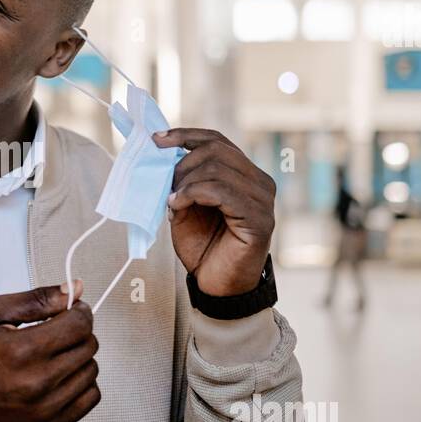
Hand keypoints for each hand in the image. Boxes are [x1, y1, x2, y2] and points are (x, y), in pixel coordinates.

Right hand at [0, 282, 100, 421]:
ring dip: (79, 359)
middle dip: (77, 333)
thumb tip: (73, 291)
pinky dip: (81, 384)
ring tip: (54, 357)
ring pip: (91, 371)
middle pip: (88, 346)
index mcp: (21, 350)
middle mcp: (37, 382)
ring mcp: (45, 408)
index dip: (79, 312)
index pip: (79, 324)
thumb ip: (37, 299)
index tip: (71, 311)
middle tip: (58, 333)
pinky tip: (62, 377)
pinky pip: (90, 398)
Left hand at [153, 128, 275, 296]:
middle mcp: (260, 182)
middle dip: (181, 164)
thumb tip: (162, 153)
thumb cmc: (203, 247)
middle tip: (165, 187)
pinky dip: (192, 194)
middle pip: (215, 150)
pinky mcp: (259, 219)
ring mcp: (263, 200)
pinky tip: (178, 207)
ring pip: (216, 169)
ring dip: (184, 183)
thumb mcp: (186, 205)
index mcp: (246, 174)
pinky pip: (221, 191)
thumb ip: (183, 180)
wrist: (216, 286)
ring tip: (172, 203)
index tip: (157, 140)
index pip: (217, 140)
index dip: (186, 135)